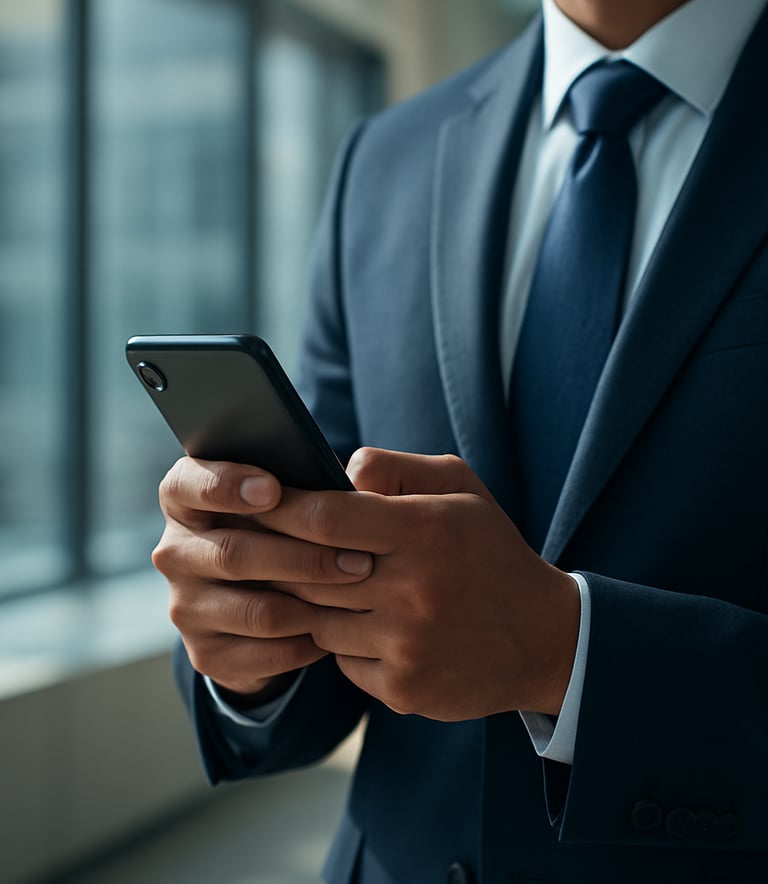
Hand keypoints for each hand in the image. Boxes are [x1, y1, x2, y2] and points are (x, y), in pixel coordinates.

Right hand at [152, 457, 372, 699]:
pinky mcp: (206, 654)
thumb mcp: (281, 500)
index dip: (227, 485)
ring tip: (359, 593)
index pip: (186, 485)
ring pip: (257, 611)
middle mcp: (175, 553)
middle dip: (304, 557)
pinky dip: (309, 642)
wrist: (259, 605)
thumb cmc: (280, 530)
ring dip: (314, 603)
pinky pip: (266, 653)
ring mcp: (185, 607)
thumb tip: (349, 483)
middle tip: (360, 559)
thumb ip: (301, 484)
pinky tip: (338, 628)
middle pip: (233, 554)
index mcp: (185, 501)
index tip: (273, 489)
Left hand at [258, 448, 579, 719]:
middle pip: (309, 573)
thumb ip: (397, 469)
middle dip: (279, 558)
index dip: (281, 508)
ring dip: (313, 602)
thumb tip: (338, 472)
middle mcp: (414, 591)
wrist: (543, 638)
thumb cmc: (491, 552)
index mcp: (426, 531)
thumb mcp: (461, 490)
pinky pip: (341, 660)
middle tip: (259, 545)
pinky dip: (342, 642)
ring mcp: (407, 646)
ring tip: (322, 585)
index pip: (327, 517)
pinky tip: (365, 626)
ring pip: (318, 620)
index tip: (255, 502)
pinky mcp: (403, 688)